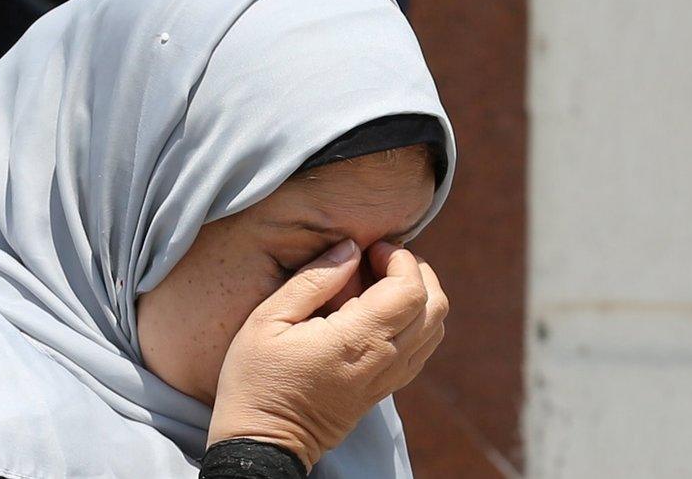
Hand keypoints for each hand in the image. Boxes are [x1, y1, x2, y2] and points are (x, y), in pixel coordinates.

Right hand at [206, 239, 448, 470]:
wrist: (262, 443)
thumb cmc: (256, 379)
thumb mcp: (268, 320)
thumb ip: (313, 280)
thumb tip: (350, 248)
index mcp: (357, 340)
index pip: (411, 290)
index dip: (400, 259)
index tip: (371, 248)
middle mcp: (383, 361)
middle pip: (435, 305)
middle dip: (416, 271)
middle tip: (379, 259)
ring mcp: (388, 379)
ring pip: (435, 328)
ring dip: (418, 295)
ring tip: (379, 282)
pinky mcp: (385, 389)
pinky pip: (421, 348)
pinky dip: (414, 320)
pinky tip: (378, 312)